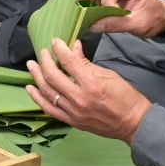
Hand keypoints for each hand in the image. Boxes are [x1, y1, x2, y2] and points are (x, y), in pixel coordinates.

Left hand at [26, 38, 150, 142]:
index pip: (69, 62)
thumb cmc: (125, 97)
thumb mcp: (109, 74)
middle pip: (53, 77)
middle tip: (42, 52)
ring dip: (37, 77)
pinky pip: (49, 109)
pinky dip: (38, 98)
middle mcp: (79, 98)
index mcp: (91, 84)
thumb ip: (87, 62)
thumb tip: (74, 47)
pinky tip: (31, 88)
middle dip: (45, 61)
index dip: (59, 49)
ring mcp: (73, 112)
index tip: (55, 41)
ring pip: (48, 92)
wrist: (133, 123)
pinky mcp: (71, 121)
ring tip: (31, 65)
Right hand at [78, 0, 164, 36]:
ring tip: (86, 16)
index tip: (107, 19)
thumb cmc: (153, 19)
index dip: (105, 4)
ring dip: (85, 2)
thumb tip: (92, 26)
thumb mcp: (137, 24)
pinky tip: (90, 16)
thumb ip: (115, 24)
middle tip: (82, 14)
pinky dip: (88, 5)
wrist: (161, 17)